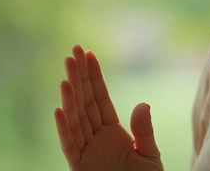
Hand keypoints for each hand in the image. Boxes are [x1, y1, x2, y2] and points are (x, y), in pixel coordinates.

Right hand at [54, 45, 163, 170]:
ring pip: (76, 120)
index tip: (87, 54)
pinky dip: (64, 128)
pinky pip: (70, 145)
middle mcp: (96, 139)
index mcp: (112, 132)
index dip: (93, 77)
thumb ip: (144, 131)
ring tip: (66, 75)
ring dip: (70, 97)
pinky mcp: (80, 168)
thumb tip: (142, 103)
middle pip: (85, 103)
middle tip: (72, 51)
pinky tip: (59, 108)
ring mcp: (86, 153)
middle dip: (78, 77)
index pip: (100, 99)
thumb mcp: (150, 155)